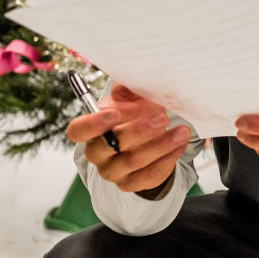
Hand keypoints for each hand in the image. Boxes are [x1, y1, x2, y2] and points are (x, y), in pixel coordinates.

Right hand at [65, 84, 188, 193]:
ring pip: (133, 162)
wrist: (143, 142)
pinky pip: (149, 176)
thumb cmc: (131, 116)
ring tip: (181, 131)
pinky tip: (179, 145)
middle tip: (162, 118)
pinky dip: (167, 160)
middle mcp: (97, 154)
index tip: (114, 112)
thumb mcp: (128, 98)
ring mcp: (113, 172)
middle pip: (108, 147)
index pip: (77, 131)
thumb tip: (136, 74)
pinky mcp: (132, 184)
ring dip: (160, 145)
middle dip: (137, 132)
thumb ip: (128, 87)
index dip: (93, 123)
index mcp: (90, 131)